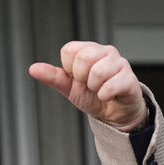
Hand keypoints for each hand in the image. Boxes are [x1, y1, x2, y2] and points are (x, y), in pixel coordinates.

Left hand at [29, 41, 146, 130]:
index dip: (69, 68)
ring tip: (99, 89)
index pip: (69, 50)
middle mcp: (105, 52)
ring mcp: (120, 63)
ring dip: (94, 88)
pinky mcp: (130, 79)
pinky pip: (111, 85)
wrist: (113, 114)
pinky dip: (105, 95)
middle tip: (88, 84)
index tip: (77, 77)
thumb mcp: (68, 87)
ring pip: (98, 71)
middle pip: (84, 57)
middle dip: (81, 77)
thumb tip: (33, 69)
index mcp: (89, 50)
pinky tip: (108, 96)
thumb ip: (52, 77)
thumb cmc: (93, 96)